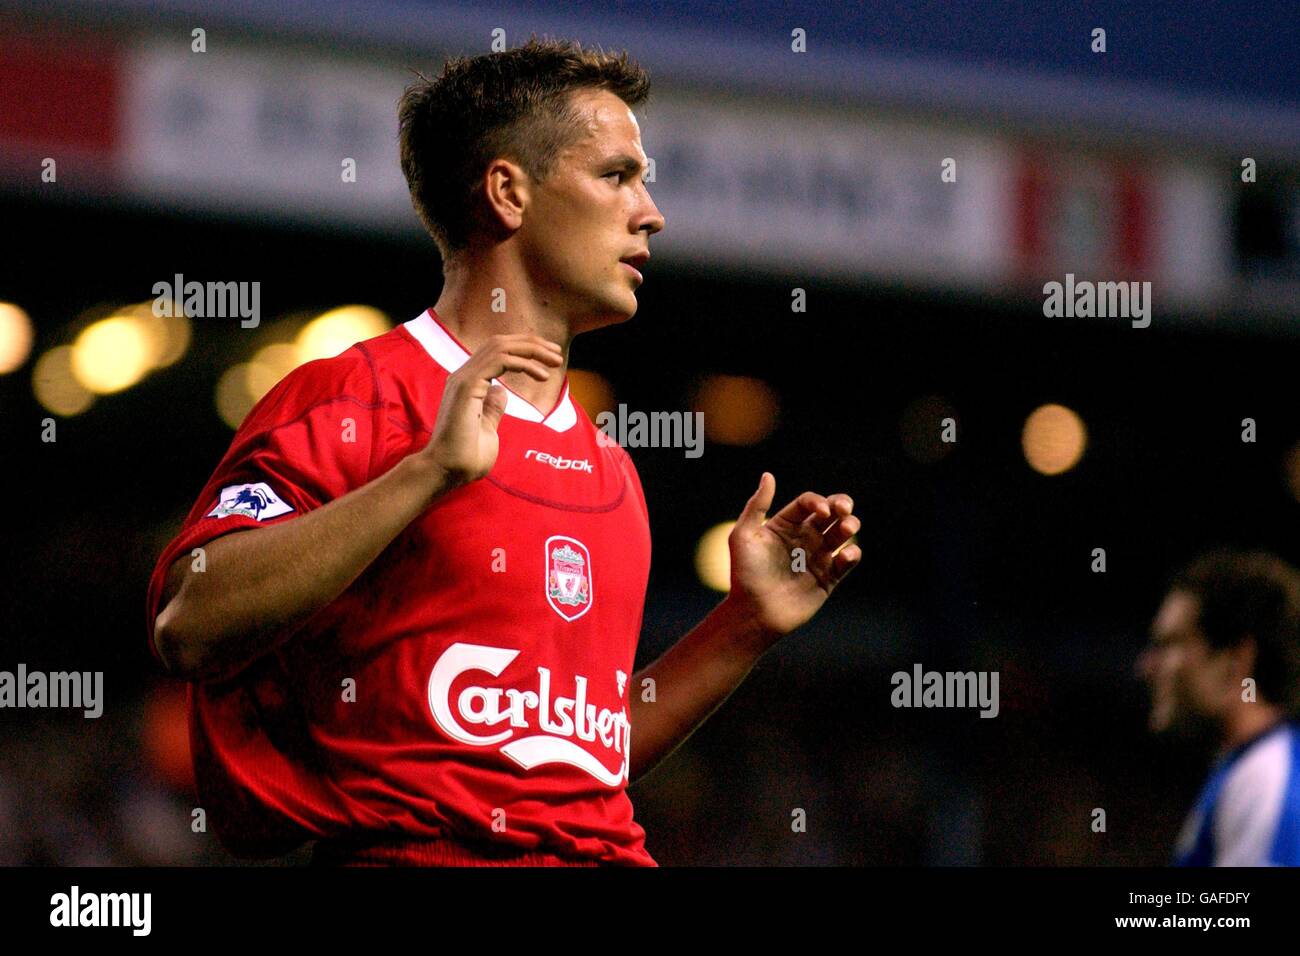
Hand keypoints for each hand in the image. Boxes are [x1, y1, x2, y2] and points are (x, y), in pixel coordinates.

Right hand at [420, 334, 563, 487]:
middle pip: (500, 343)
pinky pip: (500, 360)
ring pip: (501, 346)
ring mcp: (463, 378)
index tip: (549, 359)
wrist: (447, 471)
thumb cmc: (465, 457)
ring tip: (555, 361)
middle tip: (557, 354)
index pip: (498, 352)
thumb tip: (501, 392)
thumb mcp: (488, 428)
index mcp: (469, 383)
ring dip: (532, 350)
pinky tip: (542, 375)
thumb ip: (493, 408)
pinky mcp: (467, 386)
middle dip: (532, 344)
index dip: (525, 350)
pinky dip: (524, 363)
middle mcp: (464, 375)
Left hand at [726, 472, 860, 641]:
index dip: (817, 501)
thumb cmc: (744, 574)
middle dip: (841, 505)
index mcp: (785, 525)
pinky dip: (852, 554)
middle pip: (831, 514)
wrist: (753, 613)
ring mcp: (817, 557)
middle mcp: (803, 538)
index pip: (808, 503)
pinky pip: (846, 561)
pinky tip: (845, 554)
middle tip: (843, 509)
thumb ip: (757, 505)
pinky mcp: (828, 578)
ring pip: (842, 534)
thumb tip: (768, 475)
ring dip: (850, 526)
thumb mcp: (743, 536)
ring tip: (847, 528)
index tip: (819, 510)